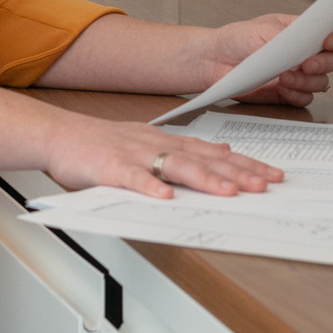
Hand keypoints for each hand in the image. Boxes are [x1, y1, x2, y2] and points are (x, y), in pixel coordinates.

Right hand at [42, 115, 282, 199]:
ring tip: (229, 192)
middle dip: (236, 173)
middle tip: (265, 185)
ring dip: (204, 179)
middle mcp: (156, 144)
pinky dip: (148, 186)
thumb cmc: (103, 143)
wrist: (59, 134)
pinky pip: (132, 178)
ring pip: (175, 166)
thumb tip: (221, 149)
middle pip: (203, 159)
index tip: (273, 175)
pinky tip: (165, 197)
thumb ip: (185, 148)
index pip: (215, 153)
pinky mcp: (109, 167)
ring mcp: (134, 155)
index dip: (246, 164)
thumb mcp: (150, 140)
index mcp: (168, 141)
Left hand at [199, 14, 332, 108]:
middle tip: (306, 64)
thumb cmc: (238, 39)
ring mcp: (299, 74)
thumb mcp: (262, 29)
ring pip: (320, 83)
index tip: (331, 40)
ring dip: (305, 81)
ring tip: (284, 76)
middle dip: (322, 64)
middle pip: (332, 61)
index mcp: (304, 32)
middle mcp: (305, 54)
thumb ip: (287, 36)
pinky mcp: (288, 93)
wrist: (216, 60)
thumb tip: (305, 44)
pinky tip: (281, 87)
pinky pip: (304, 98)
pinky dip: (296, 94)